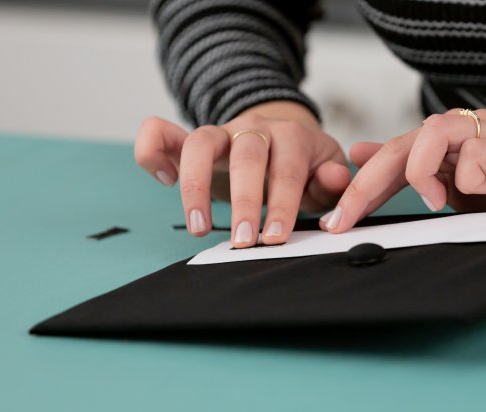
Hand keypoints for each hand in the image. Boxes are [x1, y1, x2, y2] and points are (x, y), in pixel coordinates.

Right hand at [135, 101, 349, 246]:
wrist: (281, 137)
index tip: (274, 237)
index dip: (281, 204)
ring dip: (195, 185)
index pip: (286, 169)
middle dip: (244, 200)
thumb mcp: (325, 171)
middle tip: (242, 240)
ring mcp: (221, 131)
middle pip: (245, 155)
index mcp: (291, 136)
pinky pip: (161, 131)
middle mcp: (254, 128)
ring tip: (198, 227)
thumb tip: (332, 179)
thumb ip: (331, 180)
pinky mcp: (193, 140)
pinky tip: (163, 178)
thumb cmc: (303, 165)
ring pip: (200, 142)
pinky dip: (152, 150)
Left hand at [320, 108, 485, 232]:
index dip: (360, 186)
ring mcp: (485, 134)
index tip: (336, 218)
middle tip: (345, 219)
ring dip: (419, 172)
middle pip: (400, 146)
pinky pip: (474, 154)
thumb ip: (410, 176)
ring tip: (432, 201)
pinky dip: (470, 179)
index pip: (391, 158)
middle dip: (366, 185)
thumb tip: (361, 155)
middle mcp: (460, 133)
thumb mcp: (452, 194)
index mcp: (443, 146)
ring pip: (431, 133)